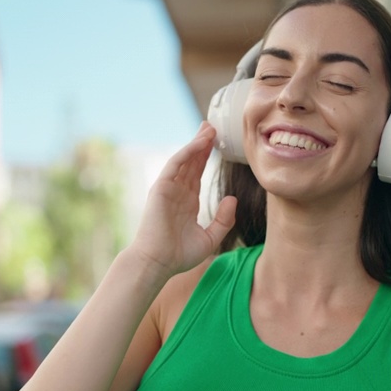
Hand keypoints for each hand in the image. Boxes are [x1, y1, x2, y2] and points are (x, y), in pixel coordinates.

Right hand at [126, 122, 237, 278]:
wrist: (158, 263)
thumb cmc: (179, 256)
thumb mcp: (210, 238)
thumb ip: (223, 220)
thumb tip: (232, 199)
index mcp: (186, 203)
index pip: (197, 174)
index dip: (206, 158)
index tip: (217, 143)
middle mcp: (176, 192)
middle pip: (191, 162)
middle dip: (201, 144)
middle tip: (213, 127)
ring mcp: (168, 188)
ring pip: (184, 159)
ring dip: (196, 143)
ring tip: (209, 128)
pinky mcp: (161, 187)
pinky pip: (175, 164)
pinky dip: (187, 151)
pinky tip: (200, 142)